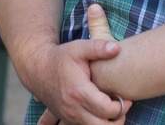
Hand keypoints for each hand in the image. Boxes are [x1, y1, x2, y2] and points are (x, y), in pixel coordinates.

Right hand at [37, 4, 127, 124]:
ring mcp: (68, 116)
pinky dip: (95, 122)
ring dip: (107, 123)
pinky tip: (100, 111)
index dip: (122, 106)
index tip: (127, 97)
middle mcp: (73, 109)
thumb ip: (98, 47)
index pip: (107, 110)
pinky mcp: (66, 119)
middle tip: (123, 106)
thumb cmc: (60, 57)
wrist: (37, 68)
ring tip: (113, 109)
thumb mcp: (78, 48)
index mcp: (79, 92)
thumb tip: (117, 48)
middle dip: (118, 120)